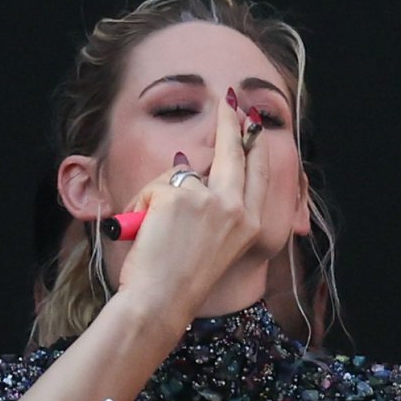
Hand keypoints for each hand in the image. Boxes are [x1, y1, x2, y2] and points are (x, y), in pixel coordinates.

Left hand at [117, 95, 268, 320]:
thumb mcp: (214, 245)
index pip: (257, 173)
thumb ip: (216, 209)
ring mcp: (208, 199)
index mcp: (249, 224)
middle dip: (231, 121)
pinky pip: (155, 186)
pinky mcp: (178, 195)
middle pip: (234, 151)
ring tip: (152, 229)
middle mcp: (236, 208)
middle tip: (230, 100)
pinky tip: (144, 231)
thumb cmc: (181, 281)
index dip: (255, 146)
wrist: (160, 301)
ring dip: (160, 194)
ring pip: (182, 173)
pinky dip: (142, 205)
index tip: (253, 126)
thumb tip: (193, 168)